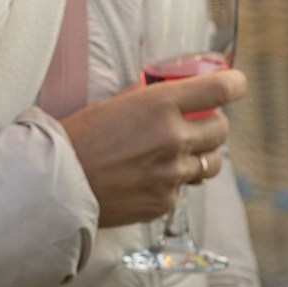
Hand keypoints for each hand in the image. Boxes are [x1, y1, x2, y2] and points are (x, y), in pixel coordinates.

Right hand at [63, 69, 247, 228]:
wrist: (52, 186)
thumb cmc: (77, 139)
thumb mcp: (116, 104)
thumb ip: (151, 99)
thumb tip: (173, 89)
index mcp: (161, 105)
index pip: (222, 89)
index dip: (234, 85)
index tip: (234, 85)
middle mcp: (173, 138)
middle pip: (222, 129)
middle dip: (213, 124)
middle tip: (196, 124)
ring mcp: (171, 174)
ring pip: (213, 163)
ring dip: (201, 156)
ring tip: (177, 155)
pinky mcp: (164, 202)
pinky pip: (183, 188)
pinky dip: (172, 183)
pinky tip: (147, 180)